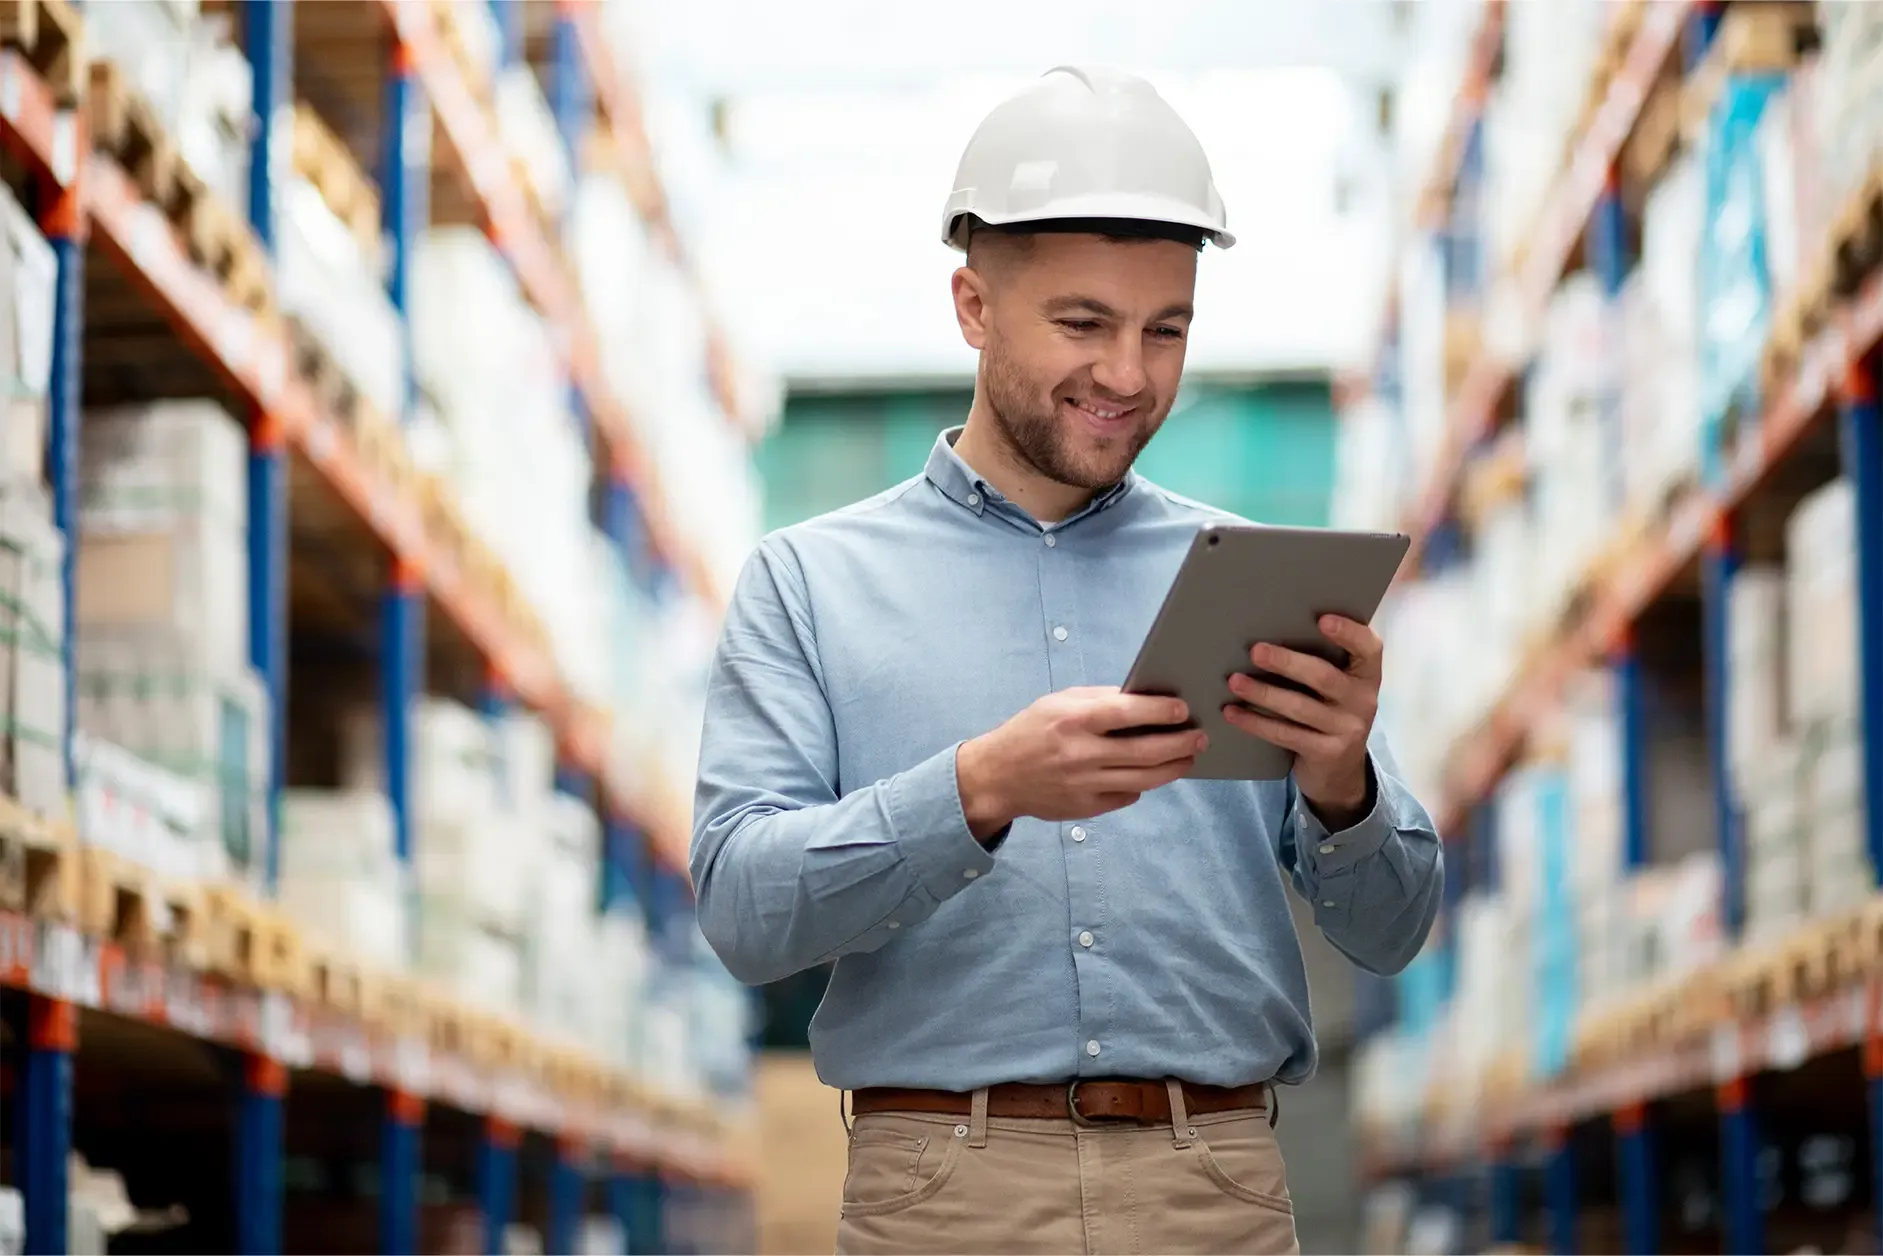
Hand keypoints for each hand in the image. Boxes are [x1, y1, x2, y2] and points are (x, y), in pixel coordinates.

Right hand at [956, 686, 1205, 840]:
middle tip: (1200, 737)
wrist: (998, 776)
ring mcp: (1084, 784)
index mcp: (1074, 720)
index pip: (1127, 713)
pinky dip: (1144, 784)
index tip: (1183, 709)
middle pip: (1145, 751)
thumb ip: (1100, 699)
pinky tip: (1153, 773)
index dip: (1161, 711)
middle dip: (1180, 743)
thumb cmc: (1031, 731)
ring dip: (1173, 768)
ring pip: (1144, 779)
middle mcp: (1081, 754)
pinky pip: (1127, 796)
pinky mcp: (1086, 808)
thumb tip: (1145, 698)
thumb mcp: (1059, 702)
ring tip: (1189, 758)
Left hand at [1221, 615, 1381, 827]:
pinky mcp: (1326, 752)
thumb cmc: (1330, 714)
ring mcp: (1346, 729)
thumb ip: (1322, 663)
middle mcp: (1363, 700)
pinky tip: (1233, 712)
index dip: (1348, 632)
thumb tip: (1270, 632)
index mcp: (1367, 675)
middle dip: (1287, 662)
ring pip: (1300, 707)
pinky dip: (1255, 722)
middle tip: (1255, 651)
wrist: (1341, 772)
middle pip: (1324, 677)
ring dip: (1263, 693)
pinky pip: (1285, 734)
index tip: (1322, 620)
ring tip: (1235, 681)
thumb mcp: (1337, 689)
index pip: (1368, 649)